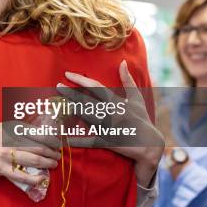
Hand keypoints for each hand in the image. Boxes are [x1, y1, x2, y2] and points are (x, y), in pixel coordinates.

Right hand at [0, 122, 60, 186]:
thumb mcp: (3, 127)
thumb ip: (19, 129)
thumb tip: (39, 132)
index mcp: (12, 129)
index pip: (38, 133)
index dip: (51, 139)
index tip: (57, 142)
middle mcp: (10, 141)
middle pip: (39, 147)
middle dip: (52, 151)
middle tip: (58, 154)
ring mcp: (7, 156)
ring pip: (34, 160)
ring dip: (48, 162)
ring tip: (54, 163)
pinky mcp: (3, 169)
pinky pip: (22, 175)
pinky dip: (35, 177)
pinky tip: (42, 177)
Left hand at [57, 60, 163, 186]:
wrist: (150, 143)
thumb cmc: (141, 119)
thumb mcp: (136, 98)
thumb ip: (128, 80)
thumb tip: (122, 62)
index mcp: (116, 101)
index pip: (95, 86)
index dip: (80, 79)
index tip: (67, 74)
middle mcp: (110, 113)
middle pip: (86, 100)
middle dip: (70, 93)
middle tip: (57, 86)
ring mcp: (108, 128)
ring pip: (85, 118)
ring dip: (70, 111)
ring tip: (57, 104)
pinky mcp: (106, 142)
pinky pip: (89, 142)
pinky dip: (78, 141)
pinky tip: (66, 138)